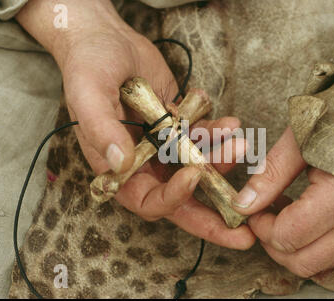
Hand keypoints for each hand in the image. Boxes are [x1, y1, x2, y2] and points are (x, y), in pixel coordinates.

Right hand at [17, 0, 254, 249]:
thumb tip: (119, 162)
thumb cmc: (88, 66)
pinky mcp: (179, 126)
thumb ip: (99, 128)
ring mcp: (164, 146)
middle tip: (246, 229)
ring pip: (198, 165)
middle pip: (181, 199)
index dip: (173, 197)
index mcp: (118, 169)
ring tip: (240, 142)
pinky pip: (203, 135)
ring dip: (222, 158)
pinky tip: (228, 121)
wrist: (106, 39)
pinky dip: (218, 130)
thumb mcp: (87, 93)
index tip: (194, 174)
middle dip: (213, 215)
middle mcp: (144, 164)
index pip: (148, 201)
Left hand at [232, 127, 333, 276]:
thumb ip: (270, 175)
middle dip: (272, 245)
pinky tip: (301, 215)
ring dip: (291, 247)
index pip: (288, 237)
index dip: (261, 227)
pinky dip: (311, 244)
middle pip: (302, 262)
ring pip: (319, 262)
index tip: (251, 209)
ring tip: (280, 213)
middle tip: (261, 217)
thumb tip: (243, 205)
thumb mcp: (300, 141)